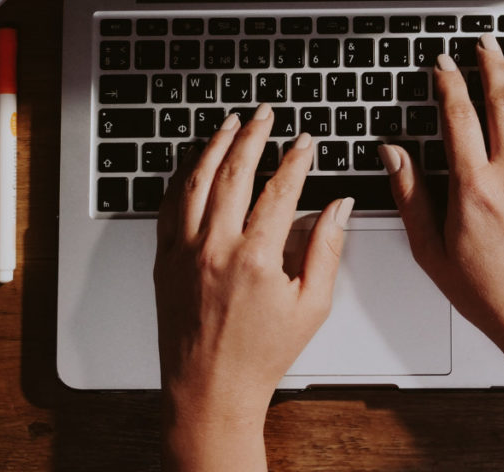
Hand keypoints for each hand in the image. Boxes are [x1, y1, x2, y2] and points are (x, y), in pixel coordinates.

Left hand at [154, 104, 352, 469]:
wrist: (210, 389)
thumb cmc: (262, 354)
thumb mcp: (312, 305)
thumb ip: (327, 248)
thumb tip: (339, 206)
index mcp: (257, 258)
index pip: (279, 189)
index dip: (295, 159)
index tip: (304, 141)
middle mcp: (215, 248)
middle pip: (234, 172)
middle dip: (253, 135)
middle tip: (264, 114)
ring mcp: (184, 251)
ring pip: (196, 181)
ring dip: (214, 145)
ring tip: (230, 123)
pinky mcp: (164, 259)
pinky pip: (169, 205)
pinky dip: (182, 176)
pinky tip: (194, 161)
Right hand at [380, 35, 503, 429]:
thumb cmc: (487, 292)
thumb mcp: (430, 249)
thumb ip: (410, 196)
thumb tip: (394, 155)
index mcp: (474, 188)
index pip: (458, 118)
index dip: (448, 83)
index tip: (442, 64)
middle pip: (503, 103)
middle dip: (492, 65)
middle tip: (484, 43)